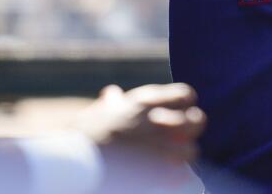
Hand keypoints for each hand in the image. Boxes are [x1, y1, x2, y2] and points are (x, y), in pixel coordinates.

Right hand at [74, 83, 205, 164]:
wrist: (73, 161)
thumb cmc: (82, 135)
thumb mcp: (98, 113)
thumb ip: (112, 103)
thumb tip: (112, 93)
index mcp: (144, 102)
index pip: (186, 94)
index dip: (186, 105)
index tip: (179, 113)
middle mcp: (156, 120)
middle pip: (197, 120)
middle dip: (192, 130)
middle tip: (180, 138)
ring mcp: (159, 146)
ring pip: (192, 150)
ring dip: (184, 156)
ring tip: (172, 161)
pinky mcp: (157, 172)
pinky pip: (182, 174)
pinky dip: (177, 177)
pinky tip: (167, 178)